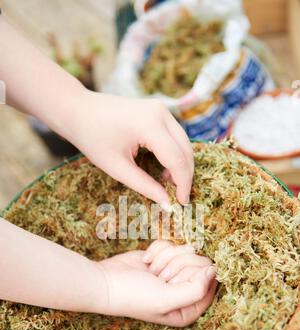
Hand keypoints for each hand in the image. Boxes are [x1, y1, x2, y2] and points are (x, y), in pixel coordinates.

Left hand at [66, 91, 193, 207]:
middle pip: (186, 150)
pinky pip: (175, 136)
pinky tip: (165, 169)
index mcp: (151, 125)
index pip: (177, 160)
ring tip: (169, 184)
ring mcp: (161, 109)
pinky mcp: (158, 110)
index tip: (181, 203)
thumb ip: (145, 186)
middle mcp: (161, 113)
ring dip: (181, 165)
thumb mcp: (118, 167)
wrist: (77, 110)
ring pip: (184, 142)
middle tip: (179, 197)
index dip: (183, 184)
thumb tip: (166, 204)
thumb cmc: (92, 138)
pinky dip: (175, 153)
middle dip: (185, 176)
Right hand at [97, 241, 216, 326]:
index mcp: (189, 309)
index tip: (173, 281)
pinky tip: (147, 262)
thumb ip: (196, 289)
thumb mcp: (166, 299)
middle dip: (177, 265)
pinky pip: (173, 243)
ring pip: (188, 251)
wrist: (106, 281)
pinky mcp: (165, 258)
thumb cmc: (134, 296)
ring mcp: (175, 274)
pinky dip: (158, 249)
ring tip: (151, 272)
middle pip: (201, 264)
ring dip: (166, 258)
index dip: (194, 276)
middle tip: (160, 277)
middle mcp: (185, 292)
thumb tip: (214, 270)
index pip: (210, 283)